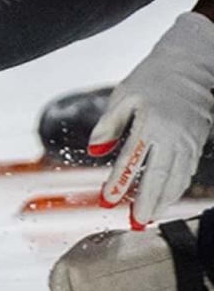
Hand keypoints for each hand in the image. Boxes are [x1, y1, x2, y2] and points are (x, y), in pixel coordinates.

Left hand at [89, 12, 213, 228]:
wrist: (188, 67)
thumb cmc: (150, 80)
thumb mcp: (123, 97)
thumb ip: (108, 126)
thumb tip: (94, 152)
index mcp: (152, 123)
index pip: (132, 160)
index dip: (119, 182)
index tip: (107, 201)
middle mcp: (174, 136)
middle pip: (161, 177)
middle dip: (148, 202)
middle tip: (136, 223)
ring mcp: (189, 141)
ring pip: (178, 179)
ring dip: (164, 200)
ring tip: (149, 218)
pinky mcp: (198, 142)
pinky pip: (187, 172)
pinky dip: (176, 188)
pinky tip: (165, 198)